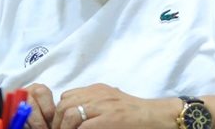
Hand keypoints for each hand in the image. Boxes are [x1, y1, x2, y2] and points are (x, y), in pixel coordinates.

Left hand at [25, 83, 179, 128]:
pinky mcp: (109, 119)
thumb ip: (94, 102)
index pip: (67, 96)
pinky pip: (85, 127)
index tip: (60, 124)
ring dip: (65, 127)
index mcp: (96, 90)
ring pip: (71, 114)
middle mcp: (97, 95)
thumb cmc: (135, 112)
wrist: (156, 116)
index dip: (59, 111)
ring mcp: (102, 106)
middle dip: (58, 120)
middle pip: (65, 104)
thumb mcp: (111, 101)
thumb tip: (76, 115)